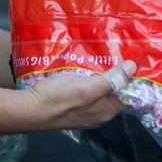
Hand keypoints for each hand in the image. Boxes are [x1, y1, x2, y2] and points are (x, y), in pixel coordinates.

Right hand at [21, 60, 135, 130]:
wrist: (28, 109)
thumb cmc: (59, 99)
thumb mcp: (88, 88)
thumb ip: (111, 80)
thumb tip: (133, 67)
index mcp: (105, 111)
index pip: (127, 94)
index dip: (132, 77)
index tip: (134, 56)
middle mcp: (97, 112)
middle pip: (113, 90)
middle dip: (116, 72)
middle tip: (118, 49)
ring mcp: (83, 108)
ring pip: (98, 88)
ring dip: (100, 72)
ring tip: (102, 51)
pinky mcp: (71, 102)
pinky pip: (85, 87)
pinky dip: (87, 75)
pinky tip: (84, 62)